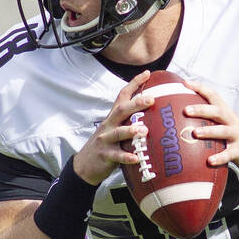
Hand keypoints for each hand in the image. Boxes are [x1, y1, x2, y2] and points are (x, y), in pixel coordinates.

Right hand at [72, 70, 154, 184]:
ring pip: (118, 132)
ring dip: (130, 130)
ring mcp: (105, 140)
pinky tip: (136, 158)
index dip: (134, 84)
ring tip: (144, 130)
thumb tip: (154, 117)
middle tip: (151, 99)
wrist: (84, 165)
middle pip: (121, 110)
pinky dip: (126, 157)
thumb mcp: (115, 130)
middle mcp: (108, 125)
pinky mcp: (105, 155)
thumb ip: (130, 123)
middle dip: (136, 103)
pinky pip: (116, 156)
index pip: (122, 96)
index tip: (147, 74)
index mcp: (113, 118)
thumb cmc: (106, 146)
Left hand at [184, 80, 238, 177]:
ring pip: (224, 131)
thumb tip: (183, 121)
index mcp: (227, 114)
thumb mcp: (226, 126)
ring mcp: (238, 136)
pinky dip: (220, 157)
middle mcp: (233, 122)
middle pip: (218, 111)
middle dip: (202, 109)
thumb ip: (210, 122)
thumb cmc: (237, 140)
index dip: (200, 88)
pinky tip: (210, 161)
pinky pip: (229, 154)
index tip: (185, 83)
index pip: (214, 96)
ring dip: (209, 131)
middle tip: (186, 110)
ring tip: (195, 133)